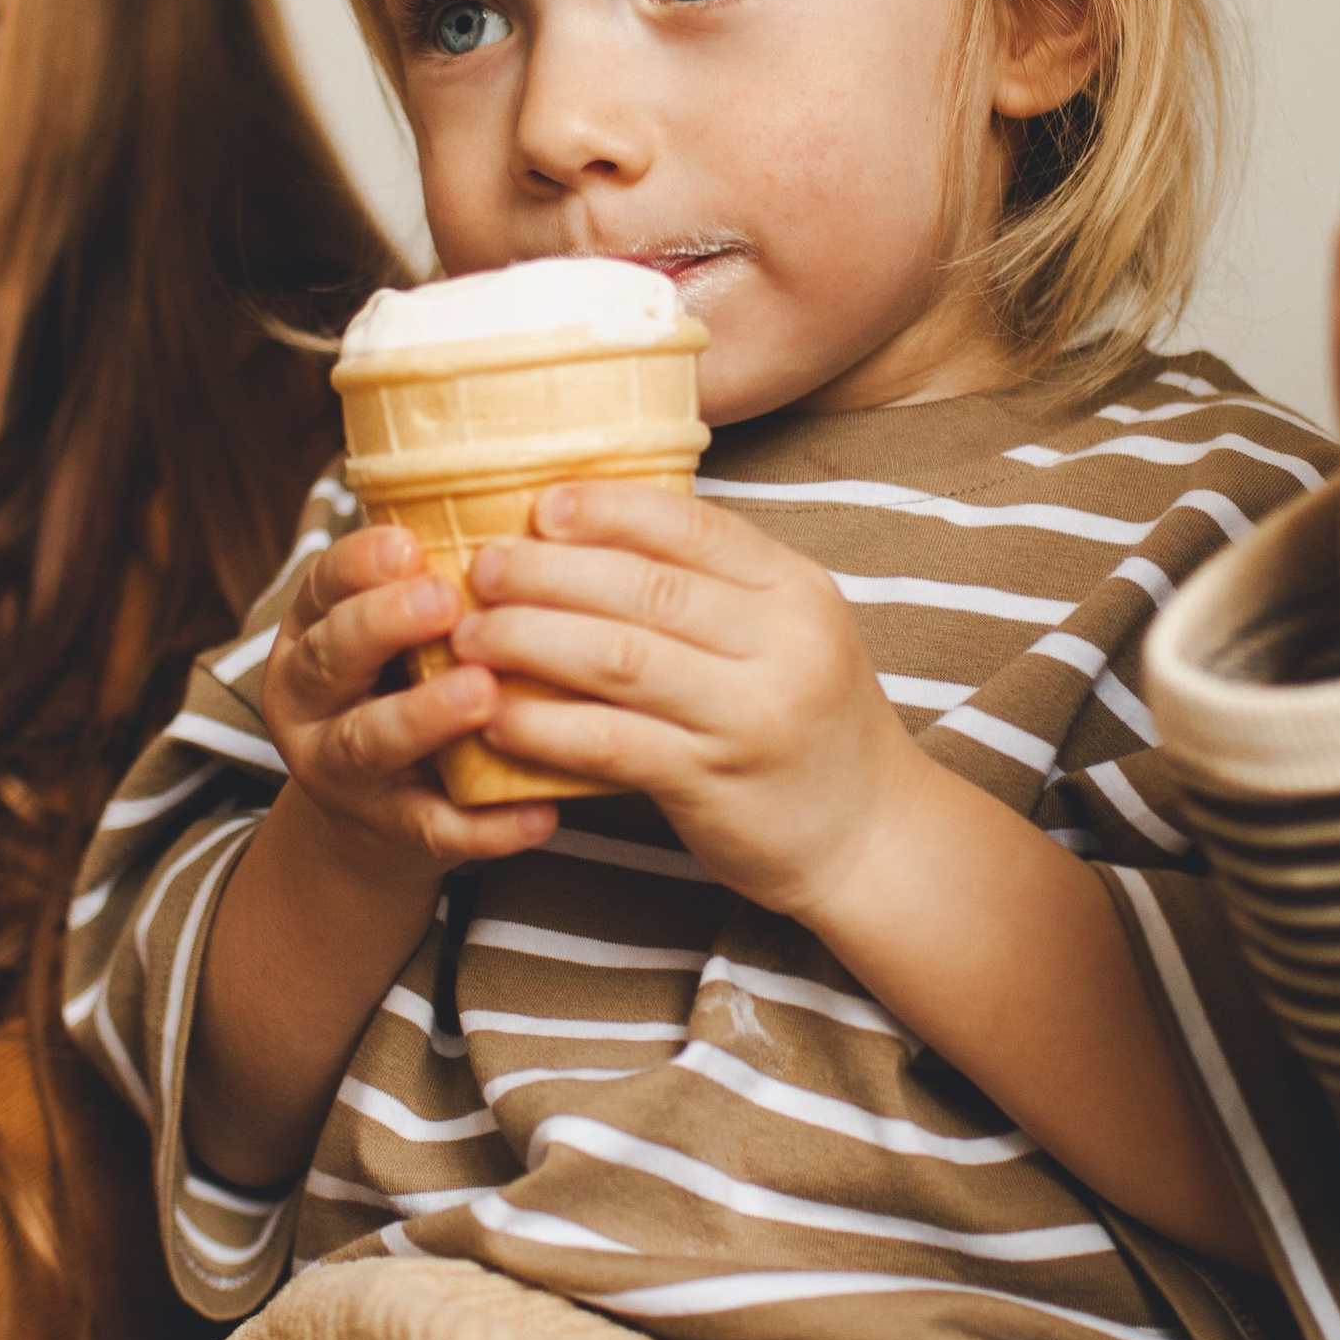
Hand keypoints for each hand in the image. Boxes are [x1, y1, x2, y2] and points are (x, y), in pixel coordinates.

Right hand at [184, 521, 559, 1188]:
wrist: (380, 807)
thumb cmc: (412, 677)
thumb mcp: (399, 621)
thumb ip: (441, 566)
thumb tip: (545, 483)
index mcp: (317, 630)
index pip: (322, 586)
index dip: (358, 565)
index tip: (406, 541)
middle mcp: (313, 698)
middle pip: (332, 657)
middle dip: (382, 626)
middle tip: (444, 600)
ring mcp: (343, 771)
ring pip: (369, 743)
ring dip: (424, 717)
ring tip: (484, 694)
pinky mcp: (392, 832)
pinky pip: (436, 830)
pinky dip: (488, 827)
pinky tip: (541, 813)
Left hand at [451, 481, 921, 936]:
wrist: (868, 835)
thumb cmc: (807, 722)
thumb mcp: (791, 633)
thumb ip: (716, 585)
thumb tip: (599, 526)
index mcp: (796, 590)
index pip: (693, 526)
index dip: (609, 509)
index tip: (542, 504)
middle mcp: (783, 645)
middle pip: (643, 587)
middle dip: (547, 571)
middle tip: (481, 567)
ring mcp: (749, 716)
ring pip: (618, 658)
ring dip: (530, 640)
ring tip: (471, 635)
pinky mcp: (713, 783)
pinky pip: (611, 741)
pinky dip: (545, 724)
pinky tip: (498, 716)